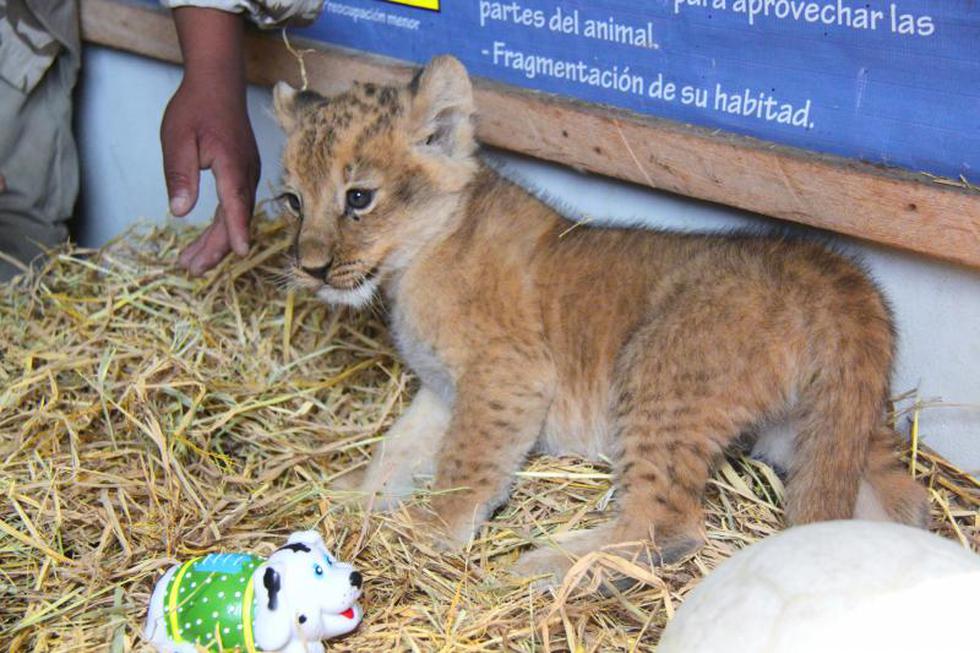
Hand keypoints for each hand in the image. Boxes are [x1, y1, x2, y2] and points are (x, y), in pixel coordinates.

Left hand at [161, 8, 258, 274]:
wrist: (218, 84)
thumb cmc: (195, 108)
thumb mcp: (177, 139)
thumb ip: (180, 175)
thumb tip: (180, 211)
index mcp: (232, 167)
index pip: (236, 205)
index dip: (236, 231)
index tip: (239, 253)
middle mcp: (246, 175)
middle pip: (236, 219)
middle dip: (216, 247)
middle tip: (192, 269)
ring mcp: (248, 175)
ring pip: (237, 216)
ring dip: (218, 240)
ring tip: (194, 262)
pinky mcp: (244, 174)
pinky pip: (237, 206)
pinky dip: (225, 225)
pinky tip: (211, 236)